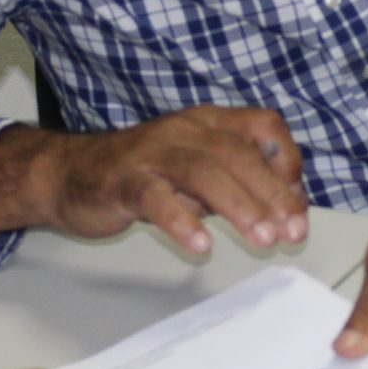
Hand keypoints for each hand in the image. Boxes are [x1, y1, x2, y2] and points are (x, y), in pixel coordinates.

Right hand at [0, 107, 308, 257]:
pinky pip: (157, 198)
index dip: (287, 158)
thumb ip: (236, 183)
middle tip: (294, 231)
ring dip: (239, 206)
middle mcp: (184, 130)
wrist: (69, 174)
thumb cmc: (139, 173)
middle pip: (238, 154)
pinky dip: (182, 221)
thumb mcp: (196, 172)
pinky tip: (200, 244)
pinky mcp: (125, 181)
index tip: (298, 198)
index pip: (262, 126)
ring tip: (262, 238)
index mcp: (208, 123)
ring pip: (204, 171)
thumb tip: (286, 207)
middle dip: (272, 193)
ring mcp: (153, 154)